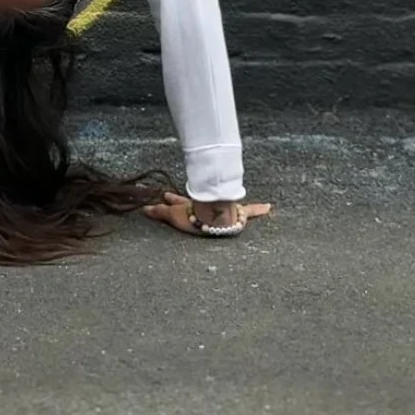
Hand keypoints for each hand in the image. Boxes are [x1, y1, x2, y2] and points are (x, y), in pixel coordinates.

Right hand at [142, 191, 272, 236]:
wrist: (215, 216)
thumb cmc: (197, 218)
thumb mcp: (175, 217)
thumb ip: (161, 213)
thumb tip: (144, 208)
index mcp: (193, 206)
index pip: (180, 202)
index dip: (172, 200)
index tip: (165, 195)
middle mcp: (208, 205)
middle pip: (202, 202)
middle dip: (198, 200)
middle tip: (202, 200)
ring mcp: (222, 208)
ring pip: (226, 204)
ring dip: (230, 205)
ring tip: (233, 205)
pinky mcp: (238, 214)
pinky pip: (250, 211)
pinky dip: (260, 209)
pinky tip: (270, 207)